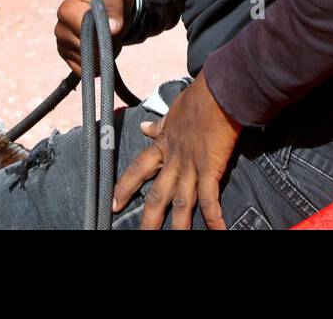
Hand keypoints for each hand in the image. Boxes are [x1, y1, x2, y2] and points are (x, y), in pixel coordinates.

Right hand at [55, 0, 135, 75]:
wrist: (109, 0)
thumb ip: (115, 8)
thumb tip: (113, 28)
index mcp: (67, 10)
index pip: (86, 34)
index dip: (104, 34)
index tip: (113, 24)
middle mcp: (60, 28)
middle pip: (88, 51)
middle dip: (106, 45)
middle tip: (114, 31)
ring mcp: (61, 44)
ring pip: (88, 63)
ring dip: (104, 54)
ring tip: (107, 36)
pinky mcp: (66, 56)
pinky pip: (83, 71)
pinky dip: (97, 65)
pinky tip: (100, 47)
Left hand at [112, 69, 242, 229]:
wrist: (219, 91)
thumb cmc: (199, 98)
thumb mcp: (173, 111)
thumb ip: (160, 125)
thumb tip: (145, 128)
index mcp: (164, 144)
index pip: (138, 169)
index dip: (125, 187)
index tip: (114, 202)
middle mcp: (175, 159)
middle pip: (157, 195)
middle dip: (148, 218)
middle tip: (141, 235)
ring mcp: (192, 165)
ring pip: (180, 202)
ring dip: (177, 225)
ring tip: (176, 240)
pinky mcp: (211, 168)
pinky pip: (209, 198)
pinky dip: (213, 217)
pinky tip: (217, 231)